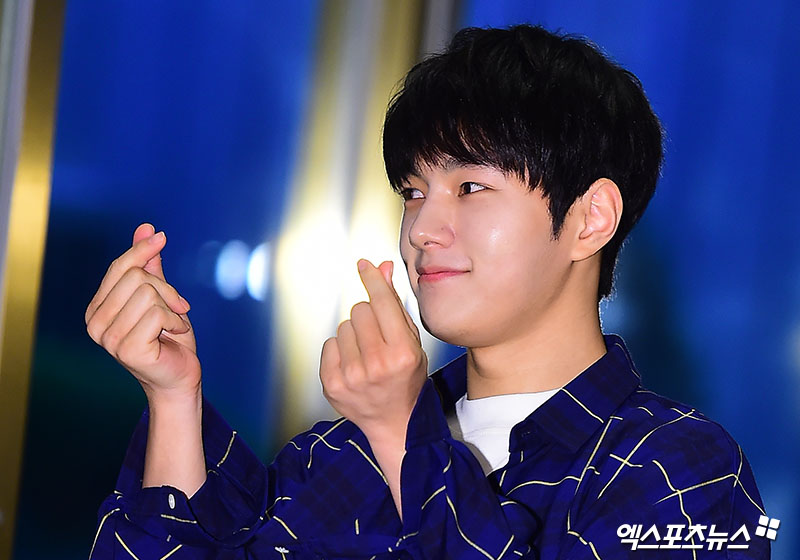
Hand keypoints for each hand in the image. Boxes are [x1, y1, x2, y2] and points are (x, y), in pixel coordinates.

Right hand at [85, 223, 199, 401]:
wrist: (180, 377)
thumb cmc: (169, 338)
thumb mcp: (160, 296)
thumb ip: (149, 266)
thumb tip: (145, 228)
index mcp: (97, 308)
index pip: (118, 267)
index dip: (141, 249)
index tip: (161, 237)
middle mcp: (95, 323)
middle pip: (135, 276)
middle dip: (165, 288)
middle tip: (177, 307)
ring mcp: (108, 338)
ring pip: (148, 293)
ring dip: (172, 307)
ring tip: (173, 325)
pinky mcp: (127, 349)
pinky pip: (158, 313)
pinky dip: (175, 320)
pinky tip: (175, 334)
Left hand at [320, 259, 427, 444]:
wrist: (393, 423)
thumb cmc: (406, 378)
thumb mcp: (411, 341)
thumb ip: (395, 304)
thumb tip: (383, 267)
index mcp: (402, 353)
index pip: (381, 302)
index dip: (372, 279)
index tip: (363, 264)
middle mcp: (377, 365)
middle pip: (359, 310)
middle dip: (368, 316)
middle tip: (377, 337)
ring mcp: (352, 376)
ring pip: (343, 326)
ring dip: (353, 335)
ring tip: (366, 355)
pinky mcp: (332, 384)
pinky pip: (329, 343)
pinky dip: (340, 350)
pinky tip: (353, 365)